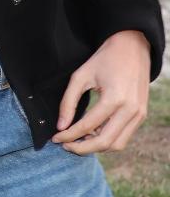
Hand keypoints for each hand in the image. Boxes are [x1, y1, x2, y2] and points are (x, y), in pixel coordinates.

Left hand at [53, 30, 150, 154]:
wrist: (131, 49)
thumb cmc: (103, 60)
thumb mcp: (80, 76)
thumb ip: (68, 102)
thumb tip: (60, 126)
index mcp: (114, 99)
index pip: (88, 126)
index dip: (69, 135)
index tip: (55, 138)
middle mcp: (130, 111)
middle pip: (105, 142)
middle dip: (82, 148)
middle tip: (64, 145)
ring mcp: (139, 115)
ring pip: (117, 144)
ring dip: (96, 147)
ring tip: (76, 141)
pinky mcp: (141, 116)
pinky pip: (124, 136)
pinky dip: (107, 140)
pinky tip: (91, 134)